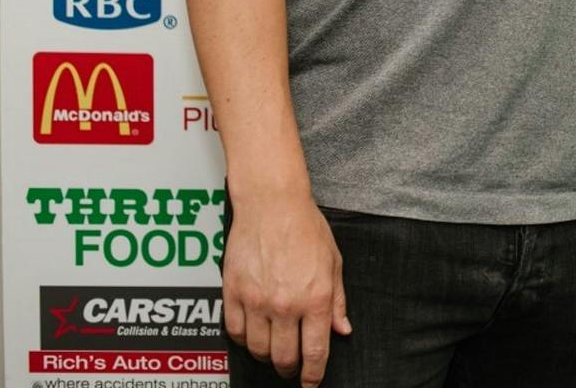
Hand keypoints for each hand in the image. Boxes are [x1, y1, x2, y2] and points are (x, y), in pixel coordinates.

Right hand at [223, 191, 349, 386]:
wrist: (272, 205)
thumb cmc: (306, 229)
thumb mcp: (333, 264)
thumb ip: (336, 301)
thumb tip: (342, 330)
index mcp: (314, 298)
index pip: (315, 352)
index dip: (313, 375)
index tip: (311, 383)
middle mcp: (285, 304)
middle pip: (283, 358)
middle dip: (290, 370)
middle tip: (292, 369)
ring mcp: (256, 301)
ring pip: (258, 349)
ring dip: (267, 356)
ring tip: (274, 351)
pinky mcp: (233, 294)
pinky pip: (236, 332)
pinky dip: (245, 340)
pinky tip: (254, 335)